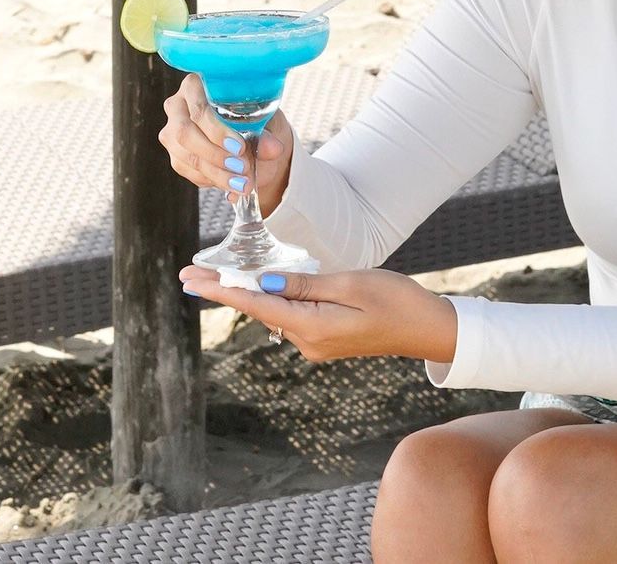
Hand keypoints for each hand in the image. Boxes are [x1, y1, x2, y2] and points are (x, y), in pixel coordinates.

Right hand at [158, 73, 292, 214]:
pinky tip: (230, 182)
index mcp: (198, 84)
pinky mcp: (175, 154)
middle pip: (185, 133)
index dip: (217, 130)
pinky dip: (211, 179)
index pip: (199, 107)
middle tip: (242, 168)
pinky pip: (188, 171)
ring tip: (242, 183)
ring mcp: (172, 131)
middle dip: (215, 155)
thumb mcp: (266, 122)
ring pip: (187, 156)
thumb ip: (267, 134)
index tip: (240, 147)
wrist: (254, 140)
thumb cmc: (257, 119)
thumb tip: (272, 148)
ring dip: (216, 174)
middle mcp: (178, 105)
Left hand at [179, 264, 457, 365]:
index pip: (257, 302)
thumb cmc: (396, 300)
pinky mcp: (324, 336)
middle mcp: (307, 340)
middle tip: (187, 275)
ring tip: (211, 275)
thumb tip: (264, 281)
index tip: (191, 280)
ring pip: (272, 311)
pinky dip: (269, 297)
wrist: (428, 328)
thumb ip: (305, 283)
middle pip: (258, 308)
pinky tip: (256, 284)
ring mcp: (316, 342)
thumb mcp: (351, 284)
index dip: (221, 288)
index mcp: (312, 327)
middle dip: (223, 289)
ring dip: (244, 292)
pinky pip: (289, 314)